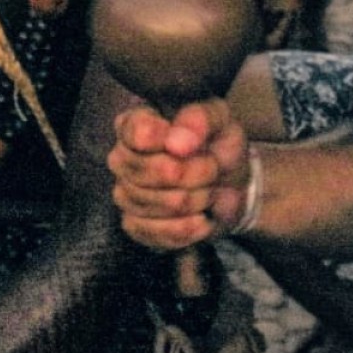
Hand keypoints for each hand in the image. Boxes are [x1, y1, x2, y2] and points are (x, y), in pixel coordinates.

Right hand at [108, 97, 250, 250]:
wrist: (230, 184)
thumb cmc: (218, 143)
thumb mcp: (220, 120)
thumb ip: (200, 120)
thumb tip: (176, 143)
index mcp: (136, 123)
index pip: (133, 131)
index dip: (159, 139)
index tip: (185, 144)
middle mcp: (122, 157)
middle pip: (146, 171)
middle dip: (192, 173)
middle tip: (213, 168)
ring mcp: (125, 193)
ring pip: (155, 203)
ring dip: (194, 200)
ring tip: (209, 190)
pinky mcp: (135, 225)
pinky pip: (154, 232)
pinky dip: (186, 228)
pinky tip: (202, 219)